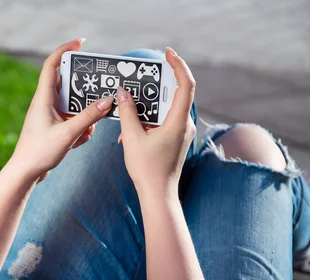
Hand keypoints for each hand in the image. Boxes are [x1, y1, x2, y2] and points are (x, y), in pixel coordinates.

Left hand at [10, 39, 114, 181]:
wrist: (25, 174)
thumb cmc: (39, 152)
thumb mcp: (68, 133)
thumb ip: (89, 116)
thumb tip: (108, 100)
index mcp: (43, 98)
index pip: (52, 65)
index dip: (65, 50)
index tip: (81, 43)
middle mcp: (46, 103)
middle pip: (69, 85)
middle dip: (85, 93)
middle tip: (99, 94)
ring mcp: (50, 115)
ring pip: (74, 105)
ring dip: (85, 117)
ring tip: (85, 131)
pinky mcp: (54, 127)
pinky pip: (73, 120)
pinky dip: (80, 129)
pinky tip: (77, 142)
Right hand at [117, 48, 195, 196]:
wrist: (158, 195)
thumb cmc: (147, 170)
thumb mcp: (132, 138)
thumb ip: (128, 112)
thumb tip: (124, 93)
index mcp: (178, 122)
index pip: (185, 85)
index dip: (178, 66)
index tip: (168, 54)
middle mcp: (184, 125)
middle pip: (174, 94)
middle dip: (155, 85)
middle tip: (140, 76)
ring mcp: (181, 133)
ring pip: (166, 109)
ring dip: (147, 107)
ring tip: (130, 106)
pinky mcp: (176, 140)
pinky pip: (164, 121)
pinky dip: (148, 120)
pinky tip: (130, 130)